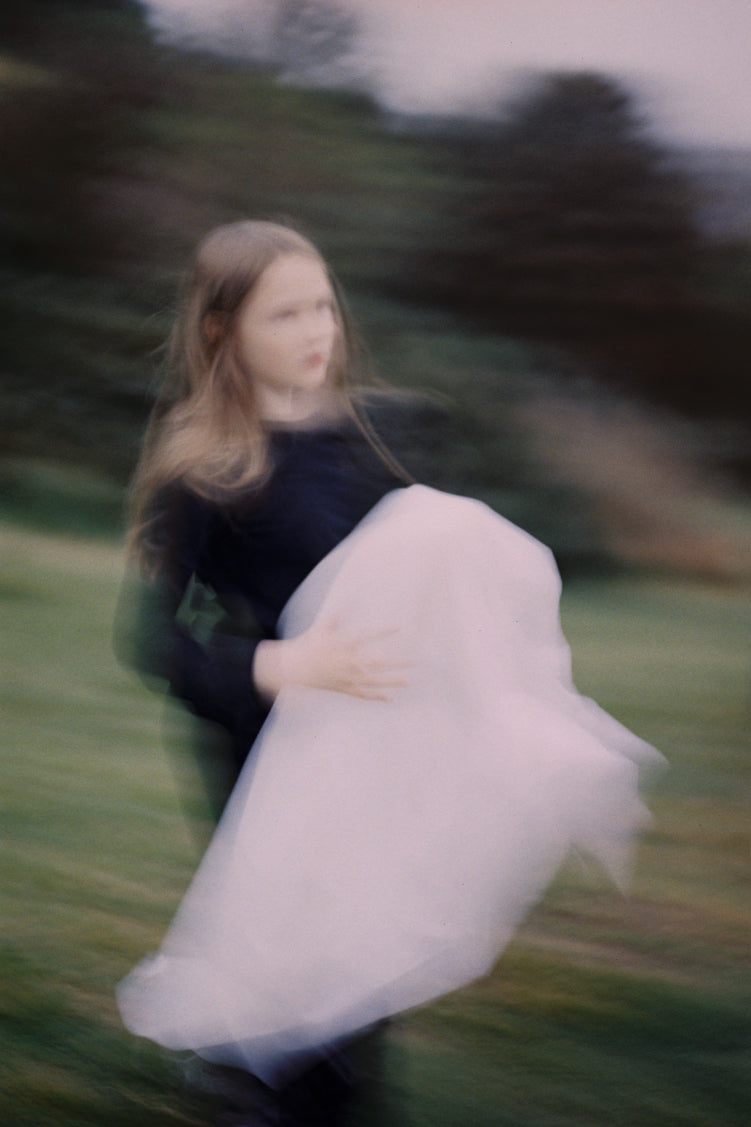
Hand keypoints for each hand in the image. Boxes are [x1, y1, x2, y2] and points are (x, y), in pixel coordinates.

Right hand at [253, 616, 409, 702]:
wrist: (291, 669)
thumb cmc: (307, 645)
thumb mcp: (321, 628)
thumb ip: (337, 617)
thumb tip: (350, 599)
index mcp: (341, 644)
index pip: (366, 635)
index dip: (382, 630)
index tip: (398, 627)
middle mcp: (346, 662)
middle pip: (375, 662)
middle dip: (394, 662)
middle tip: (412, 661)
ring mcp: (345, 677)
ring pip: (372, 681)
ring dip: (391, 681)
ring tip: (408, 680)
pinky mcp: (342, 688)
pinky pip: (362, 694)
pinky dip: (376, 696)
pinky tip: (390, 697)